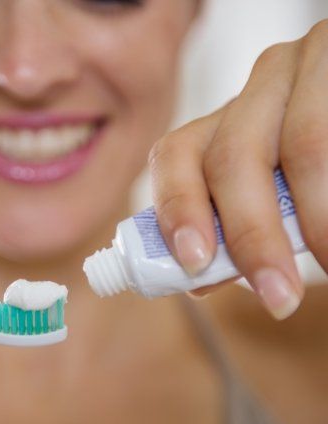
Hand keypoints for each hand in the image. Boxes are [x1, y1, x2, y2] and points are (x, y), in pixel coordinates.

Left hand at [148, 19, 327, 319]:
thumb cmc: (319, 171)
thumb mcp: (277, 188)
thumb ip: (238, 225)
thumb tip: (198, 278)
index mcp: (228, 116)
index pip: (176, 153)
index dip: (178, 208)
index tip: (194, 264)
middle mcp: (262, 82)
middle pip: (231, 157)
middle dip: (252, 236)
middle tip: (277, 296)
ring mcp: (310, 61)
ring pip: (301, 147)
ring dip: (317, 222)